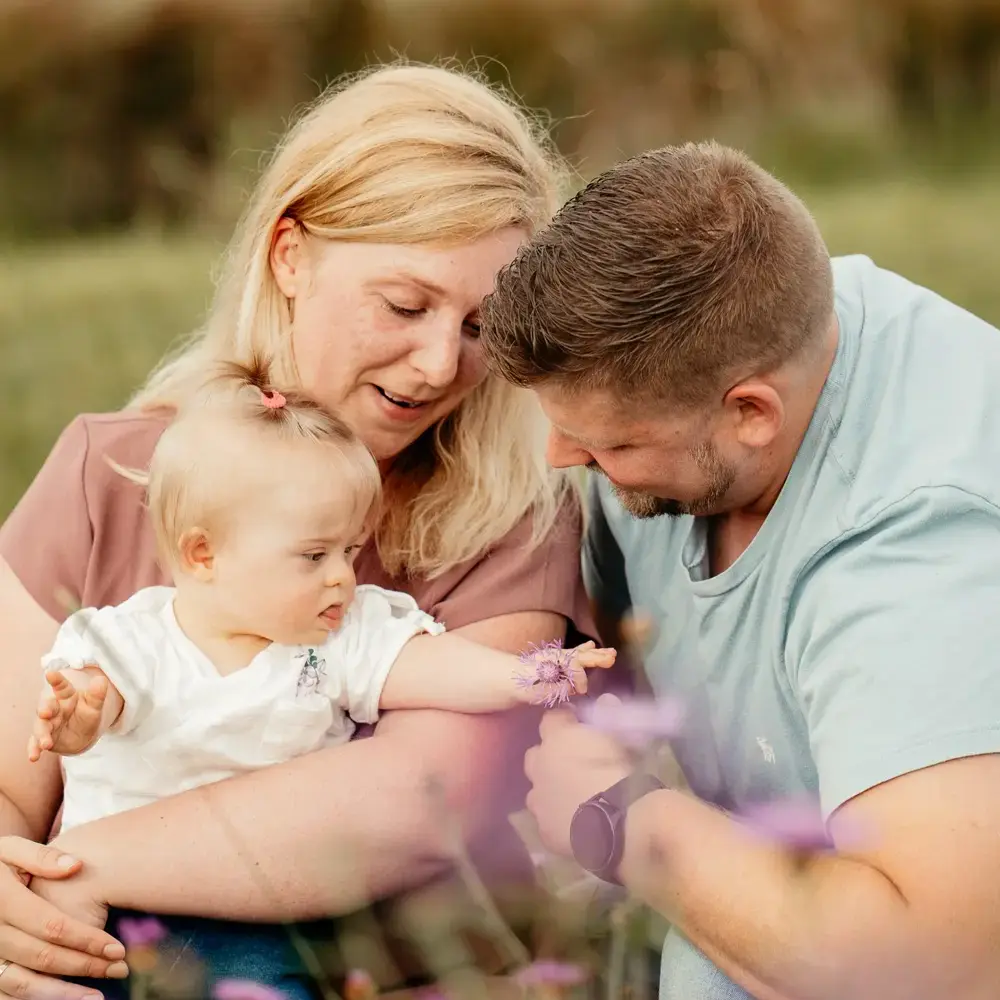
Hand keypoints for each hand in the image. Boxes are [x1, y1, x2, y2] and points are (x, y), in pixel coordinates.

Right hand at [0, 836, 126, 998]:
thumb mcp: (11, 850)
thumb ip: (42, 857)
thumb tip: (75, 865)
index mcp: (4, 902)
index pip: (52, 926)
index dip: (87, 939)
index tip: (118, 947)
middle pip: (43, 958)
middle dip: (85, 966)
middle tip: (120, 969)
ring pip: (24, 984)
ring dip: (63, 994)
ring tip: (97, 997)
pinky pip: (7, 994)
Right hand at [28, 665, 107, 761]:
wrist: (81, 735)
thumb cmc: (85, 715)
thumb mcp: (94, 705)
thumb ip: (97, 694)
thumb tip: (101, 680)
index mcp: (66, 696)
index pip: (61, 686)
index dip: (56, 679)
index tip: (50, 673)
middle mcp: (53, 709)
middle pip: (47, 707)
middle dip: (45, 709)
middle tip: (44, 712)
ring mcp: (46, 724)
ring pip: (40, 727)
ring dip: (41, 734)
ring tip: (46, 743)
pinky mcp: (43, 738)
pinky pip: (35, 744)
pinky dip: (33, 749)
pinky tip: (33, 757)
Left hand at [516, 640, 617, 706]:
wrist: (509, 677)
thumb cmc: (524, 685)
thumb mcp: (538, 690)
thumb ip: (556, 688)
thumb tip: (572, 687)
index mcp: (551, 664)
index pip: (572, 665)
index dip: (580, 677)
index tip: (583, 691)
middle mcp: (556, 657)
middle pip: (579, 656)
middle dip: (595, 658)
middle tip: (611, 658)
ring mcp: (558, 657)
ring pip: (580, 654)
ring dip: (596, 654)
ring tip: (611, 654)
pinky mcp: (559, 661)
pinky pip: (575, 654)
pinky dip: (585, 650)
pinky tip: (592, 646)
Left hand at [524, 694, 631, 855]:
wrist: (617, 824)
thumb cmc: (620, 771)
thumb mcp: (621, 737)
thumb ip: (610, 715)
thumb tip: (606, 700)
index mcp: (557, 738)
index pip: (551, 718)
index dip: (564, 719)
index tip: (577, 722)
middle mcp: (539, 766)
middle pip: (535, 754)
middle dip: (549, 756)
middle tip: (572, 762)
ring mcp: (538, 800)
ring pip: (537, 790)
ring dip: (550, 789)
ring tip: (573, 796)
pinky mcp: (544, 831)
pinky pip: (547, 821)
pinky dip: (557, 819)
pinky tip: (574, 823)